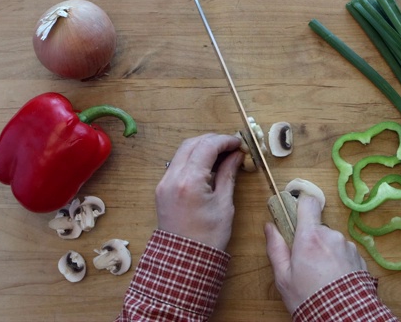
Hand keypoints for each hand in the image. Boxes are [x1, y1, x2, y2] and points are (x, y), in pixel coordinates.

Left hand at [155, 133, 243, 249]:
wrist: (184, 260)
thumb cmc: (209, 236)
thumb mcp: (224, 204)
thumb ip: (228, 174)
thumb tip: (236, 155)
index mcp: (189, 181)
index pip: (206, 146)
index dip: (224, 141)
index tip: (239, 143)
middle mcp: (172, 177)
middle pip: (191, 144)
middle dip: (212, 141)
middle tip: (231, 147)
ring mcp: (163, 182)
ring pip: (182, 152)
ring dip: (201, 148)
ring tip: (221, 154)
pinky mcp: (161, 188)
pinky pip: (177, 164)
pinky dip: (192, 159)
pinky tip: (207, 165)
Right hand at [264, 195, 367, 313]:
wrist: (344, 317)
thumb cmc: (310, 299)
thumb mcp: (284, 277)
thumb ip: (276, 248)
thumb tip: (270, 227)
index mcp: (310, 237)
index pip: (308, 202)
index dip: (300, 204)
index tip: (293, 214)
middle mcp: (331, 236)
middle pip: (317, 226)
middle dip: (310, 239)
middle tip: (304, 261)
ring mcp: (347, 246)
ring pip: (331, 240)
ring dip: (325, 251)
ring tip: (320, 275)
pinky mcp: (359, 257)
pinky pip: (344, 252)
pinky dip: (338, 261)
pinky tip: (333, 279)